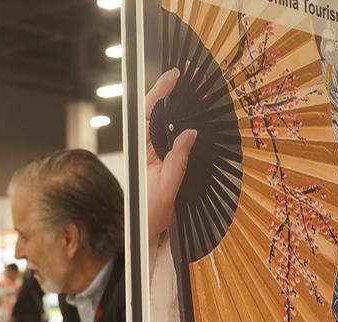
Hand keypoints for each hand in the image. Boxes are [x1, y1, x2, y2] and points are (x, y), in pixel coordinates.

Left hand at [146, 68, 197, 238]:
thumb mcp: (166, 185)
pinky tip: (195, 112)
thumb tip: (189, 133)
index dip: (160, 91)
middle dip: (173, 90)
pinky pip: (174, 135)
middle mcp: (147, 147)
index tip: (174, 75)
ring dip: (180, 104)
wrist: (146, 231)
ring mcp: (155, 151)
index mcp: (142, 150)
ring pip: (166, 121)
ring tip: (196, 86)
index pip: (148, 112)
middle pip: (158, 110)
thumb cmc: (149, 212)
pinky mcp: (164, 158)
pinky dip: (184, 122)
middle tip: (192, 73)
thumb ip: (177, 159)